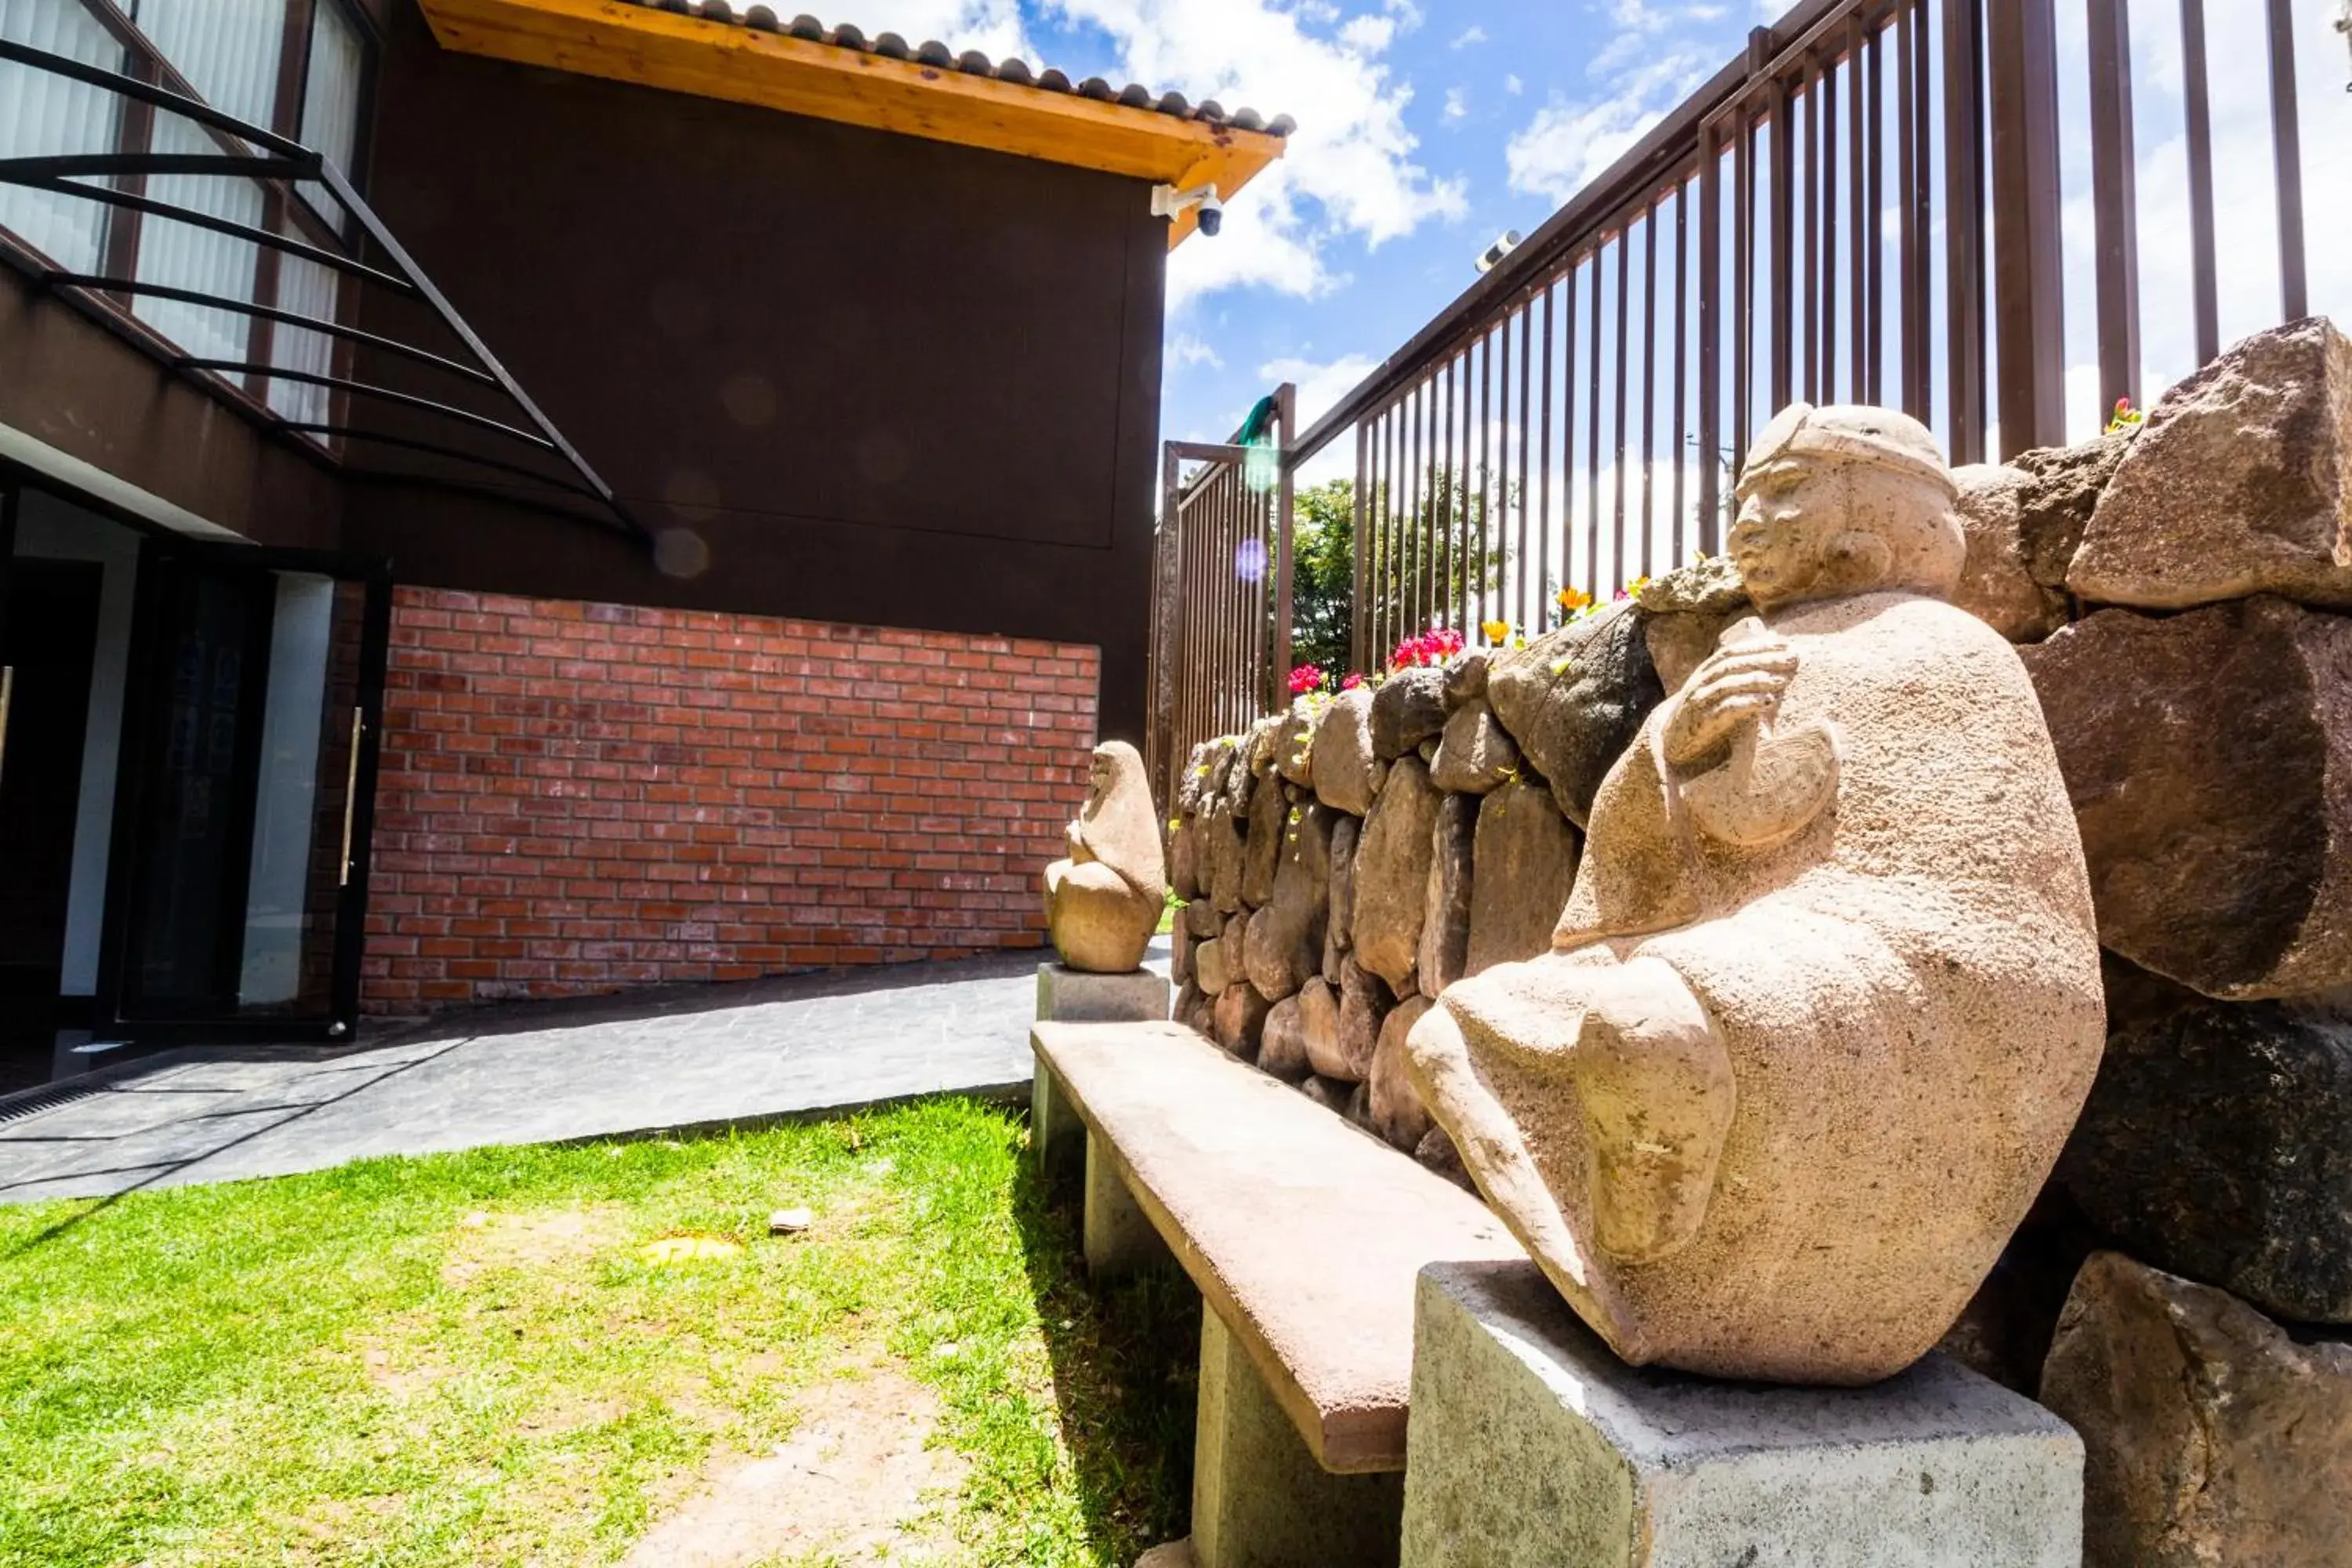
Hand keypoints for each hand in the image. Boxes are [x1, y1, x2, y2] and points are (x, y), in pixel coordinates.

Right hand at [1663, 633, 1797, 766]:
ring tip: (1781, 680)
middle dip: (1764, 659)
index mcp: (1706, 670)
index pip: (1734, 651)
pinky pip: (1725, 708)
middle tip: (1792, 659)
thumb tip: (1770, 640)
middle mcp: (1701, 681)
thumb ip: (1740, 669)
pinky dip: (1747, 703)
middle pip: (1733, 664)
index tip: (1786, 645)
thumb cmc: (1704, 709)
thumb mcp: (1718, 687)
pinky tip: (1766, 701)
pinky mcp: (1703, 721)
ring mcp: (1700, 700)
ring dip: (1757, 680)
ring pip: (1728, 684)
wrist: (1673, 739)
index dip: (1759, 646)